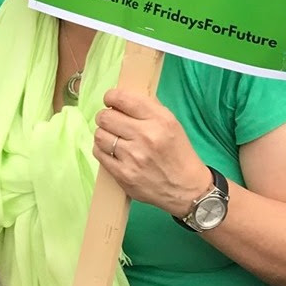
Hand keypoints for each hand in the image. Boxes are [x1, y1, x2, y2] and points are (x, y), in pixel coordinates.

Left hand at [94, 89, 210, 216]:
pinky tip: (111, 151)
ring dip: (103, 134)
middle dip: (105, 116)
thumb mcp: (172, 123)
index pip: (123, 99)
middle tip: (110, 121)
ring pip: (99, 135)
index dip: (111, 96)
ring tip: (112, 137)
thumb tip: (123, 98)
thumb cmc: (178, 152)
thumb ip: (148, 108)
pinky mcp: (123, 175)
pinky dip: (102, 150)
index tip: (111, 100)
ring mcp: (133, 157)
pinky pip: (99, 154)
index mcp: (159, 119)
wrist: (186, 188)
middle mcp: (145, 136)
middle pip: (106, 117)